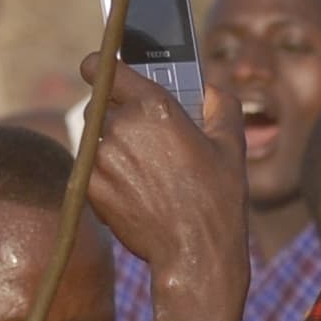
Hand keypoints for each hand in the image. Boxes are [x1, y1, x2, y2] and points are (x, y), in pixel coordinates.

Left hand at [79, 55, 248, 320]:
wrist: (194, 253)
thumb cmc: (217, 199)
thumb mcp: (231, 145)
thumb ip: (221, 105)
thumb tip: (210, 89)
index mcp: (155, 108)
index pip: (104, 69)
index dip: (99, 67)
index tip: (100, 70)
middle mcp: (122, 128)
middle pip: (100, 107)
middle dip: (115, 116)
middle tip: (142, 139)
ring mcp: (101, 159)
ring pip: (92, 139)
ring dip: (109, 146)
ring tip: (142, 170)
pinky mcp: (90, 187)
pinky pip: (89, 168)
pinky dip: (103, 174)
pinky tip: (133, 191)